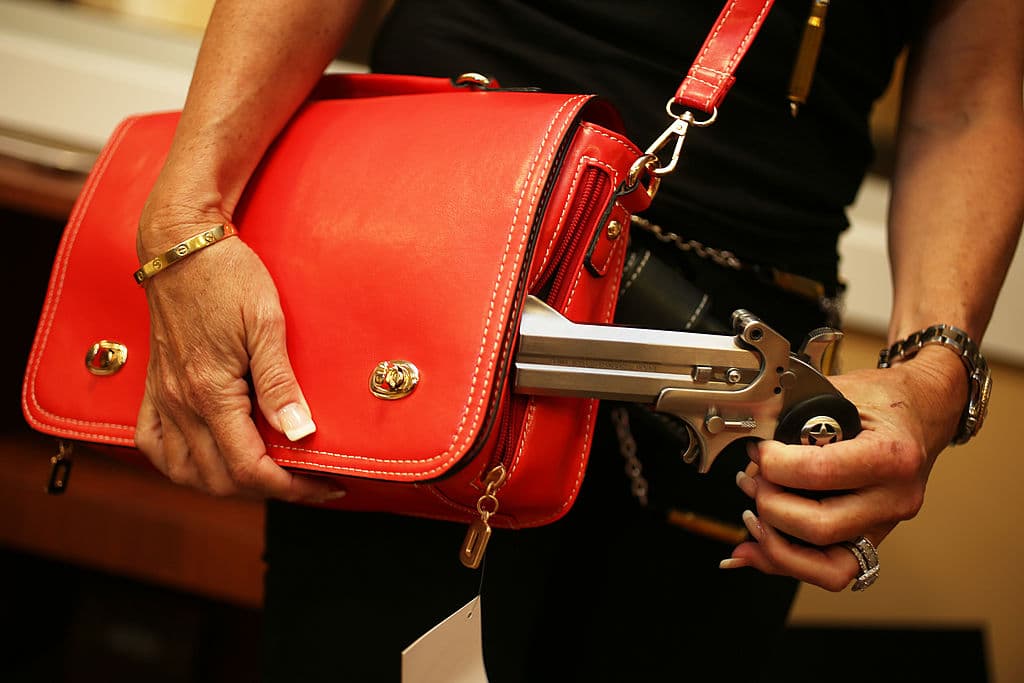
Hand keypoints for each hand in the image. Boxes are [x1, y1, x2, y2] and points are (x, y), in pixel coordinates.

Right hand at [133, 219, 345, 503]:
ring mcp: (164, 397)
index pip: (251, 468)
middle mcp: (181, 403)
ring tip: (267, 475)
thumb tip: (300, 433)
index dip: (293, 487)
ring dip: (228, 485)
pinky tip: (208, 460)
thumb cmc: (228, 276)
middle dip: (269, 490)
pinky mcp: (155, 387)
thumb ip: (279, 383)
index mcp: (210, 392)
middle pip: (221, 480)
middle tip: (308, 480)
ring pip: (186, 472)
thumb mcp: (266, 323)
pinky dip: (183, 466)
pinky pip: (155, 446)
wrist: (181, 245)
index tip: (326, 484)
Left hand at [721, 349, 965, 590]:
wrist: (922, 412)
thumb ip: (793, 417)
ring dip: (774, 544)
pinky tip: (754, 549)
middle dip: (770, 505)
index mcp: (891, 455)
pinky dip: (785, 563)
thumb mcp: (839, 391)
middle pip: (819, 527)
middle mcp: (894, 498)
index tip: (758, 450)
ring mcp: (885, 526)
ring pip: (826, 566)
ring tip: (752, 513)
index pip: (819, 473)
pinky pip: (828, 570)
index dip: (774, 464)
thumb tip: (748, 444)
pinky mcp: (871, 540)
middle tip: (753, 480)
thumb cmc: (882, 401)